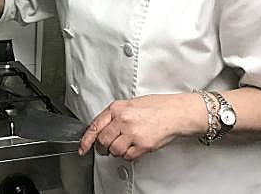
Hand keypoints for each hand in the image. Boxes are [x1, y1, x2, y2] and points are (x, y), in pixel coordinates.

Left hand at [78, 93, 205, 160]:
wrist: (177, 112)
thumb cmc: (157, 107)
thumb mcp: (131, 104)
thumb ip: (116, 115)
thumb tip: (103, 127)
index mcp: (117, 108)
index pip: (95, 126)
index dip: (86, 140)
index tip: (83, 148)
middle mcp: (122, 119)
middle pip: (102, 141)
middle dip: (102, 147)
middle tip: (106, 149)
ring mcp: (132, 132)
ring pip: (114, 150)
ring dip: (116, 152)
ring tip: (124, 146)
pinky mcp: (143, 144)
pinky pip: (127, 156)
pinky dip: (128, 155)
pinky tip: (133, 148)